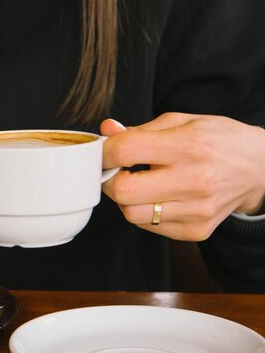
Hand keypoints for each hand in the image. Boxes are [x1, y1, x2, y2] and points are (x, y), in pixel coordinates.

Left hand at [101, 113, 264, 240]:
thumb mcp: (183, 121)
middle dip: (110, 179)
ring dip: (126, 199)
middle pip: (122, 191)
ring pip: (131, 214)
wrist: (260, 169)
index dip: (104, 152)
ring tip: (139, 183)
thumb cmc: (219, 140)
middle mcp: (194, 181)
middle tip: (116, 171)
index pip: (125, 152)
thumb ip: (140, 129)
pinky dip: (144, 211)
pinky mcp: (196, 230)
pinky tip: (157, 196)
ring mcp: (196, 210)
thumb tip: (106, 130)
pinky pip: (149, 225)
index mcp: (189, 146)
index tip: (104, 152)